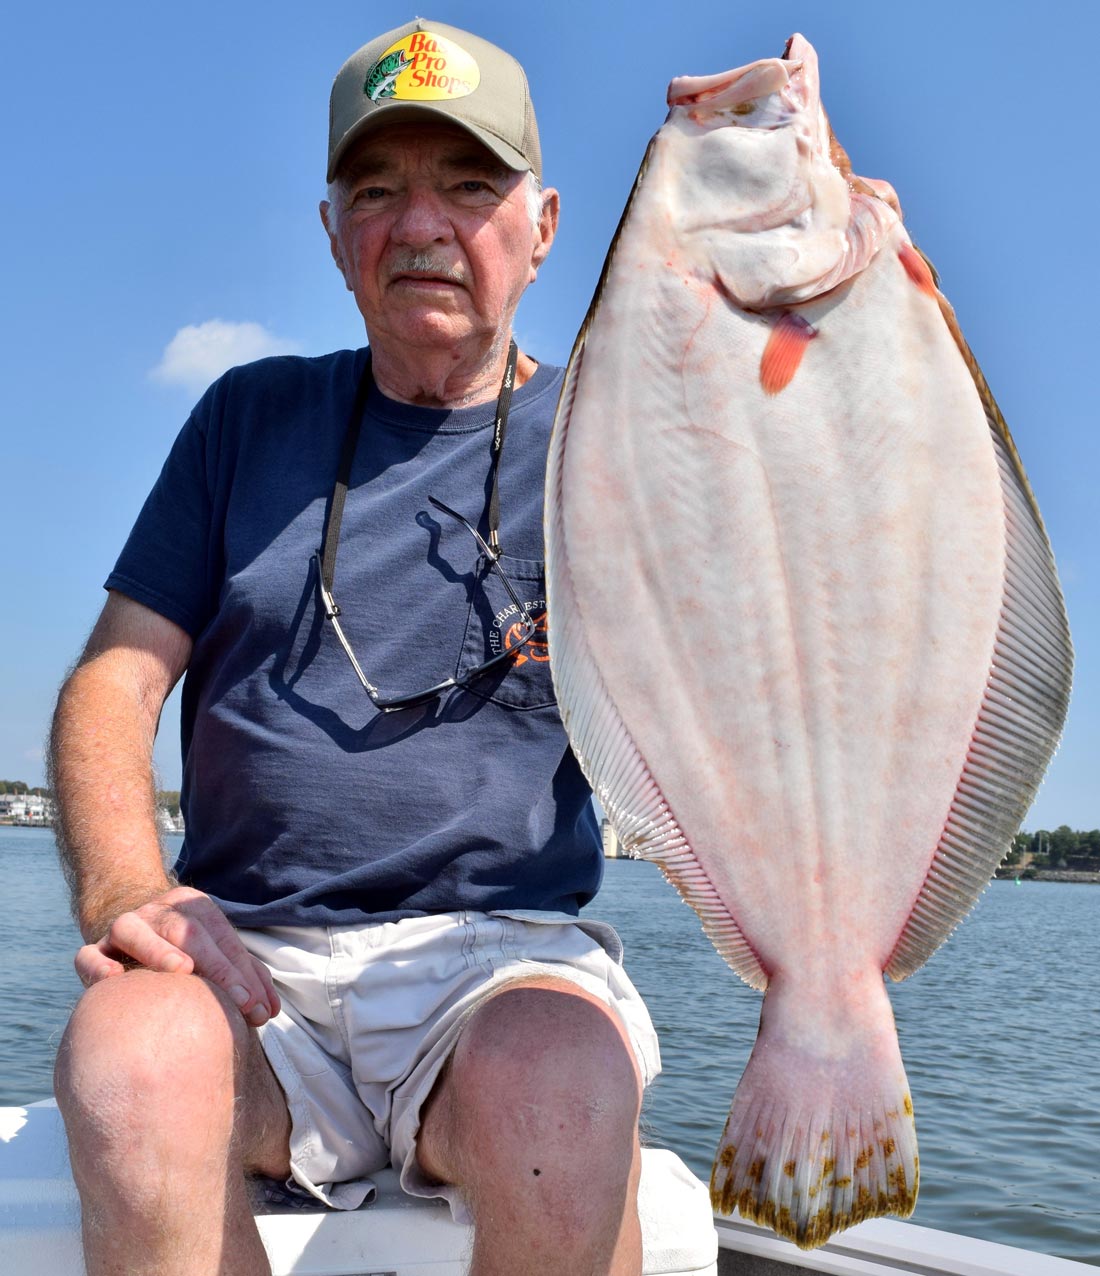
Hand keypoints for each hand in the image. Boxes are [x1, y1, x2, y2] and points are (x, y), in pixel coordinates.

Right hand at [75, 886, 279, 1026]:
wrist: (135, 936)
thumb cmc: (189, 954)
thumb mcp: (218, 955)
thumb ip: (246, 978)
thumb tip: (269, 1011)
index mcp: (191, 906)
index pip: (221, 934)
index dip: (242, 970)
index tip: (257, 1006)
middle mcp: (157, 911)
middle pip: (185, 929)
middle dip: (217, 965)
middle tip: (239, 1001)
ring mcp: (123, 927)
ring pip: (133, 929)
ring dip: (158, 949)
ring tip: (182, 971)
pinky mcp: (95, 949)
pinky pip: (88, 954)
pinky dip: (97, 965)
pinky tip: (113, 980)